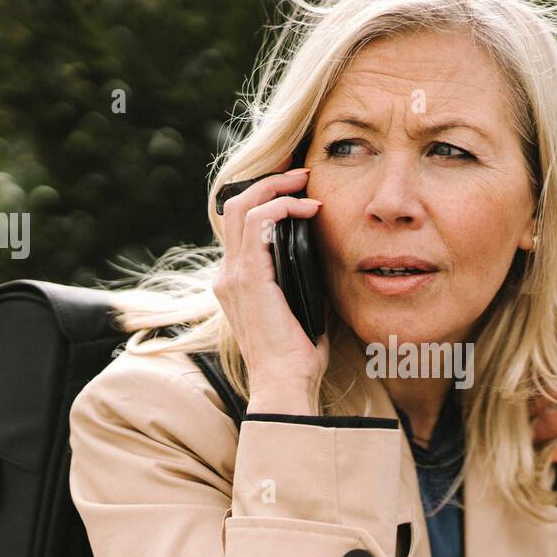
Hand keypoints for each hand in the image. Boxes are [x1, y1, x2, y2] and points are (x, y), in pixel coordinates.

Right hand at [213, 156, 330, 402]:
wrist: (285, 385)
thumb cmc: (297, 357)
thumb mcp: (303, 309)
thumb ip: (305, 281)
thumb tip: (327, 257)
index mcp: (238, 282)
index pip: (241, 225)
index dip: (265, 197)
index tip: (296, 185)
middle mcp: (228, 275)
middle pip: (236, 206)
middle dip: (269, 181)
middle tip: (301, 171)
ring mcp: (234, 276)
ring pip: (243, 207)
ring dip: (276, 187)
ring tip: (306, 182)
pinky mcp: (249, 278)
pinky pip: (258, 224)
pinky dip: (282, 207)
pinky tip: (309, 209)